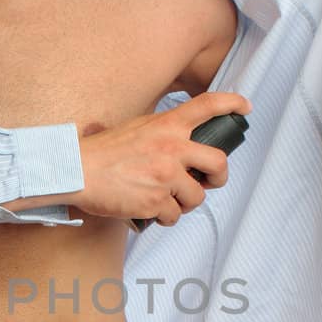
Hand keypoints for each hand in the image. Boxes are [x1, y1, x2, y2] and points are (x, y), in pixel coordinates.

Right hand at [72, 90, 252, 225]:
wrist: (76, 170)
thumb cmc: (102, 152)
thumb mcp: (137, 127)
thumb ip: (161, 131)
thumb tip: (179, 141)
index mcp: (166, 125)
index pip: (207, 106)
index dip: (232, 104)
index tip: (244, 107)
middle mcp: (171, 148)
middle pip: (218, 162)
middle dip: (218, 177)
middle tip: (208, 182)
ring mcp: (165, 176)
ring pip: (196, 197)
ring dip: (184, 203)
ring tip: (166, 200)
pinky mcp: (156, 201)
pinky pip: (173, 216)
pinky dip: (164, 217)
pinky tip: (150, 210)